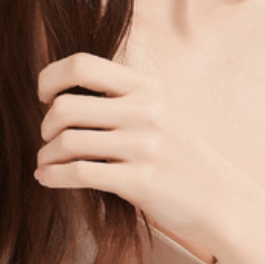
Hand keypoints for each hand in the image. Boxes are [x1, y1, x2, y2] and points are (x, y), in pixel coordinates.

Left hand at [34, 52, 249, 262]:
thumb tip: (59, 93)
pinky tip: (47, 179)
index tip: (45, 97)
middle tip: (48, 139)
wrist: (219, 199)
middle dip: (45, 125)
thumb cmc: (177, 156)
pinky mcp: (140, 181)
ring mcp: (144, 146)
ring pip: (67, 141)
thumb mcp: (158, 112)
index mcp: (146, 86)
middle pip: (65, 106)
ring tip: (46, 162)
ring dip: (46, 155)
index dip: (50, 78)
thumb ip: (120, 96)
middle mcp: (145, 110)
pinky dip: (53, 177)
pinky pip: (79, 173)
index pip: (81, 64)